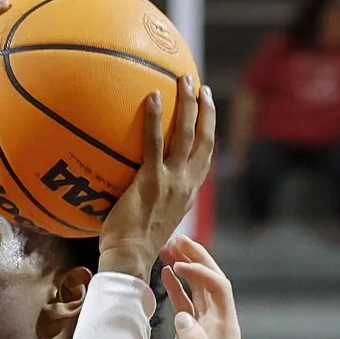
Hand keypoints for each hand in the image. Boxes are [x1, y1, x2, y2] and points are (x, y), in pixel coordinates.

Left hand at [97, 80, 217, 278]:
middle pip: (204, 139)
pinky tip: (151, 97)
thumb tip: (135, 182)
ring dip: (188, 104)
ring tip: (183, 79)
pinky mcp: (152, 181)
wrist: (129, 259)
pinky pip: (155, 143)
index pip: (205, 156)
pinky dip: (156, 119)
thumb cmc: (131, 243)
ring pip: (187, 135)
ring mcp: (171, 182)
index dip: (210, 130)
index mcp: (188, 192)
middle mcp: (186, 184)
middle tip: (199, 85)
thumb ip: (151, 196)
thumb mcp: (152, 217)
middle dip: (205, 109)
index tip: (207, 108)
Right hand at [160, 234, 239, 338]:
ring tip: (170, 246)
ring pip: (198, 289)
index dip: (201, 271)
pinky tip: (166, 274)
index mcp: (225, 331)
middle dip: (197, 258)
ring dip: (187, 267)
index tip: (179, 264)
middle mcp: (217, 326)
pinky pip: (185, 305)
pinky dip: (177, 287)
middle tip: (178, 238)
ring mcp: (202, 331)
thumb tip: (184, 317)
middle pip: (211, 281)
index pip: (218, 288)